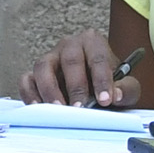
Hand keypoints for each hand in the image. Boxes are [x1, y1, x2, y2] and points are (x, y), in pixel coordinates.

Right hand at [22, 34, 138, 110]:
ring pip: (43, 66)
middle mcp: (69, 45)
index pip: (98, 58)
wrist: (94, 88)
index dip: (102, 80)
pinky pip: (27, 80)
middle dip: (75, 87)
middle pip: (70, 61)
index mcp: (93, 42)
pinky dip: (30, 94)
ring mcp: (50, 58)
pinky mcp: (35, 73)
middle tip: (80, 108)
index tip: (105, 100)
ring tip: (58, 109)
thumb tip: (116, 95)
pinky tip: (38, 108)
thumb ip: (126, 89)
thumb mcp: (126, 86)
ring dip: (49, 89)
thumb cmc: (109, 84)